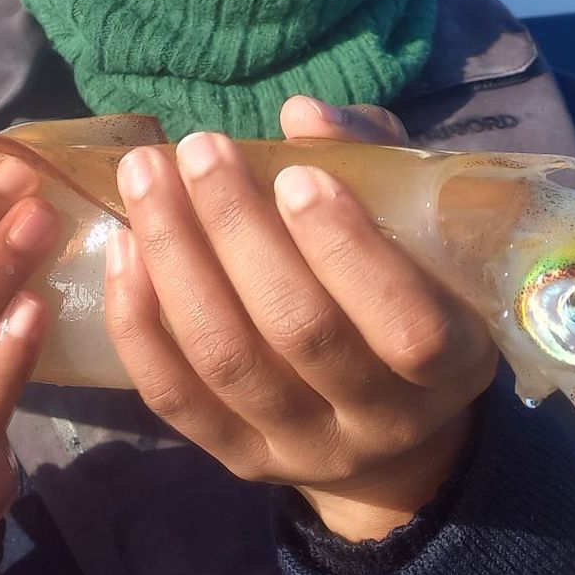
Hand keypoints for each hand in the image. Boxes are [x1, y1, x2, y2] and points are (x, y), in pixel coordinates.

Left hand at [105, 96, 497, 540]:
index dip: (348, 251)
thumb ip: (373, 160)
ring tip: (145, 177)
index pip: (407, 326)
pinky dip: (140, 322)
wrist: (393, 426)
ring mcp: (303, 448)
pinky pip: (175, 397)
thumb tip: (301, 115)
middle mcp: (380, 420)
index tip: (298, 175)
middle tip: (201, 147)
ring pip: (227, 360)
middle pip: (300, 332)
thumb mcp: (420, 225)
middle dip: (239, 230)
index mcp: (450, 365)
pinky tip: (123, 248)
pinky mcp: (238, 459)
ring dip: (176, 258)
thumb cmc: (413, 289)